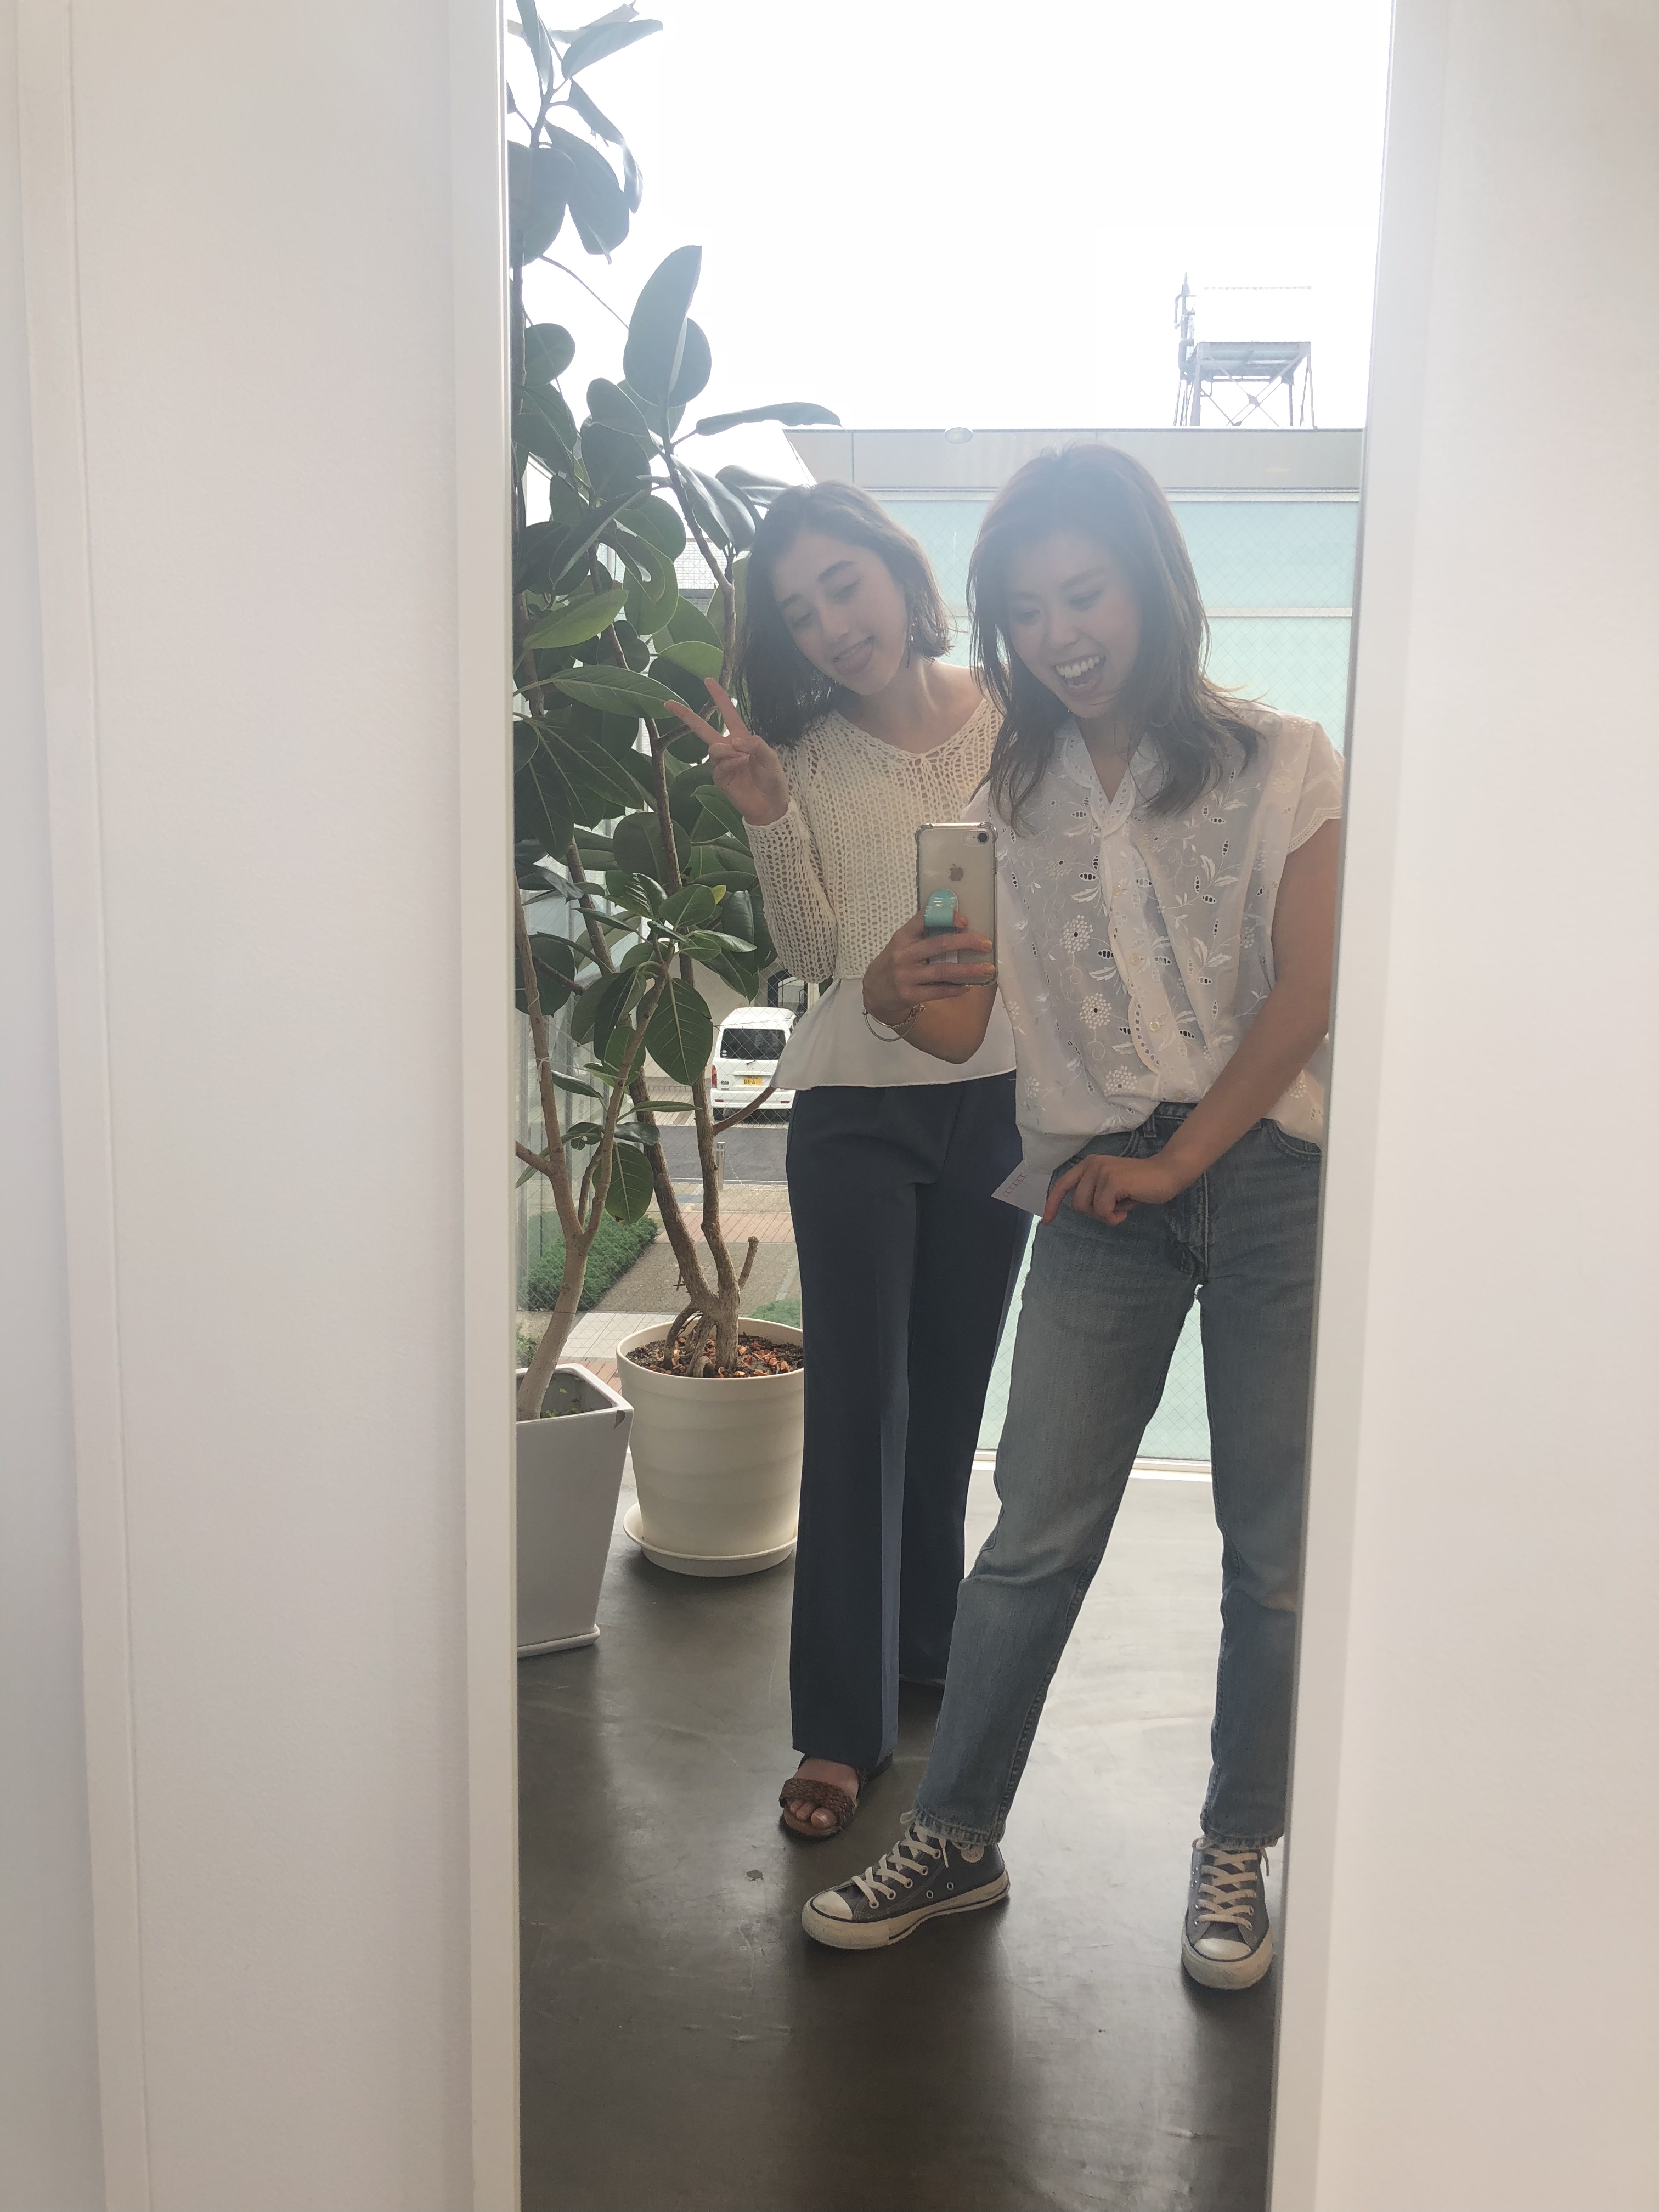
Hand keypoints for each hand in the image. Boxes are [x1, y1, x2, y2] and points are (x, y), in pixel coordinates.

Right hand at [662, 681, 790, 826]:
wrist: (770, 805)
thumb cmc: (772, 779)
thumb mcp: (770, 757)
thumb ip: (755, 744)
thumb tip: (734, 740)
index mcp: (741, 737)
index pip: (727, 713)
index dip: (718, 697)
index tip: (708, 680)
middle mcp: (728, 748)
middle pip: (702, 728)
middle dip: (686, 715)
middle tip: (668, 703)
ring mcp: (722, 763)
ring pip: (712, 747)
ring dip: (726, 749)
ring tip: (743, 757)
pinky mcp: (719, 778)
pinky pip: (718, 764)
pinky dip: (730, 762)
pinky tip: (741, 764)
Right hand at [863, 911, 995, 1025]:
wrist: (874, 990)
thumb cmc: (895, 962)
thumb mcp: (903, 943)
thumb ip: (923, 933)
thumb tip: (959, 925)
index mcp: (903, 936)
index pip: (924, 919)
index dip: (946, 917)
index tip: (965, 921)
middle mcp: (904, 954)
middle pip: (940, 944)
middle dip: (967, 943)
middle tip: (986, 944)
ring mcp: (906, 976)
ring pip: (943, 970)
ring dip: (969, 969)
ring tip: (987, 969)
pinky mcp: (909, 994)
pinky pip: (938, 991)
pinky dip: (956, 988)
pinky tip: (969, 986)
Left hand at [1042, 1148, 1193, 1226]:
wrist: (1166, 1173)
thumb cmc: (1140, 1184)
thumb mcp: (1111, 1186)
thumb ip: (1094, 1192)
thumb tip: (1080, 1206)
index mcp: (1088, 1165)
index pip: (1062, 1184)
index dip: (1052, 1203)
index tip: (1047, 1221)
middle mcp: (1091, 1165)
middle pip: (1078, 1204)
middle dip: (1096, 1213)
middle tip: (1116, 1207)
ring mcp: (1101, 1171)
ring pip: (1090, 1209)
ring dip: (1108, 1214)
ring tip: (1124, 1203)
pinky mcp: (1112, 1181)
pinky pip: (1103, 1211)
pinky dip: (1115, 1216)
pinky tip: (1129, 1205)